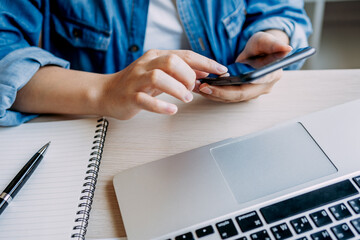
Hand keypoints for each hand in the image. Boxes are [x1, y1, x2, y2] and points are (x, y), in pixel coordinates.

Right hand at [100, 49, 227, 118]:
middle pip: (172, 61)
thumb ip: (180, 72)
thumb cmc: (136, 84)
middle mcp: (146, 65)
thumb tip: (205, 71)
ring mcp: (136, 80)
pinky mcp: (130, 96)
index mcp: (156, 57)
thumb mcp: (160, 73)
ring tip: (184, 99)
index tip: (221, 70)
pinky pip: (146, 100)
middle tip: (192, 90)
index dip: (205, 62)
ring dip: (177, 89)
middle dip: (189, 76)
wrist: (106, 93)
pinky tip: (172, 110)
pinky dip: (161, 106)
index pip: (185, 55)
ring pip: (159, 77)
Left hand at [197, 30, 291, 102]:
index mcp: (272, 75)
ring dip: (214, 95)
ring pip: (232, 98)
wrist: (259, 52)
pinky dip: (215, 93)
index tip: (223, 81)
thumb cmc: (263, 45)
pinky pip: (228, 97)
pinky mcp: (242, 94)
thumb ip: (274, 44)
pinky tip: (202, 89)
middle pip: (241, 94)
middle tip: (204, 87)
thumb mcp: (266, 40)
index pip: (257, 82)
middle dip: (221, 92)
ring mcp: (252, 92)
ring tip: (198, 88)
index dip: (240, 84)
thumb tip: (287, 49)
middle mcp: (263, 87)